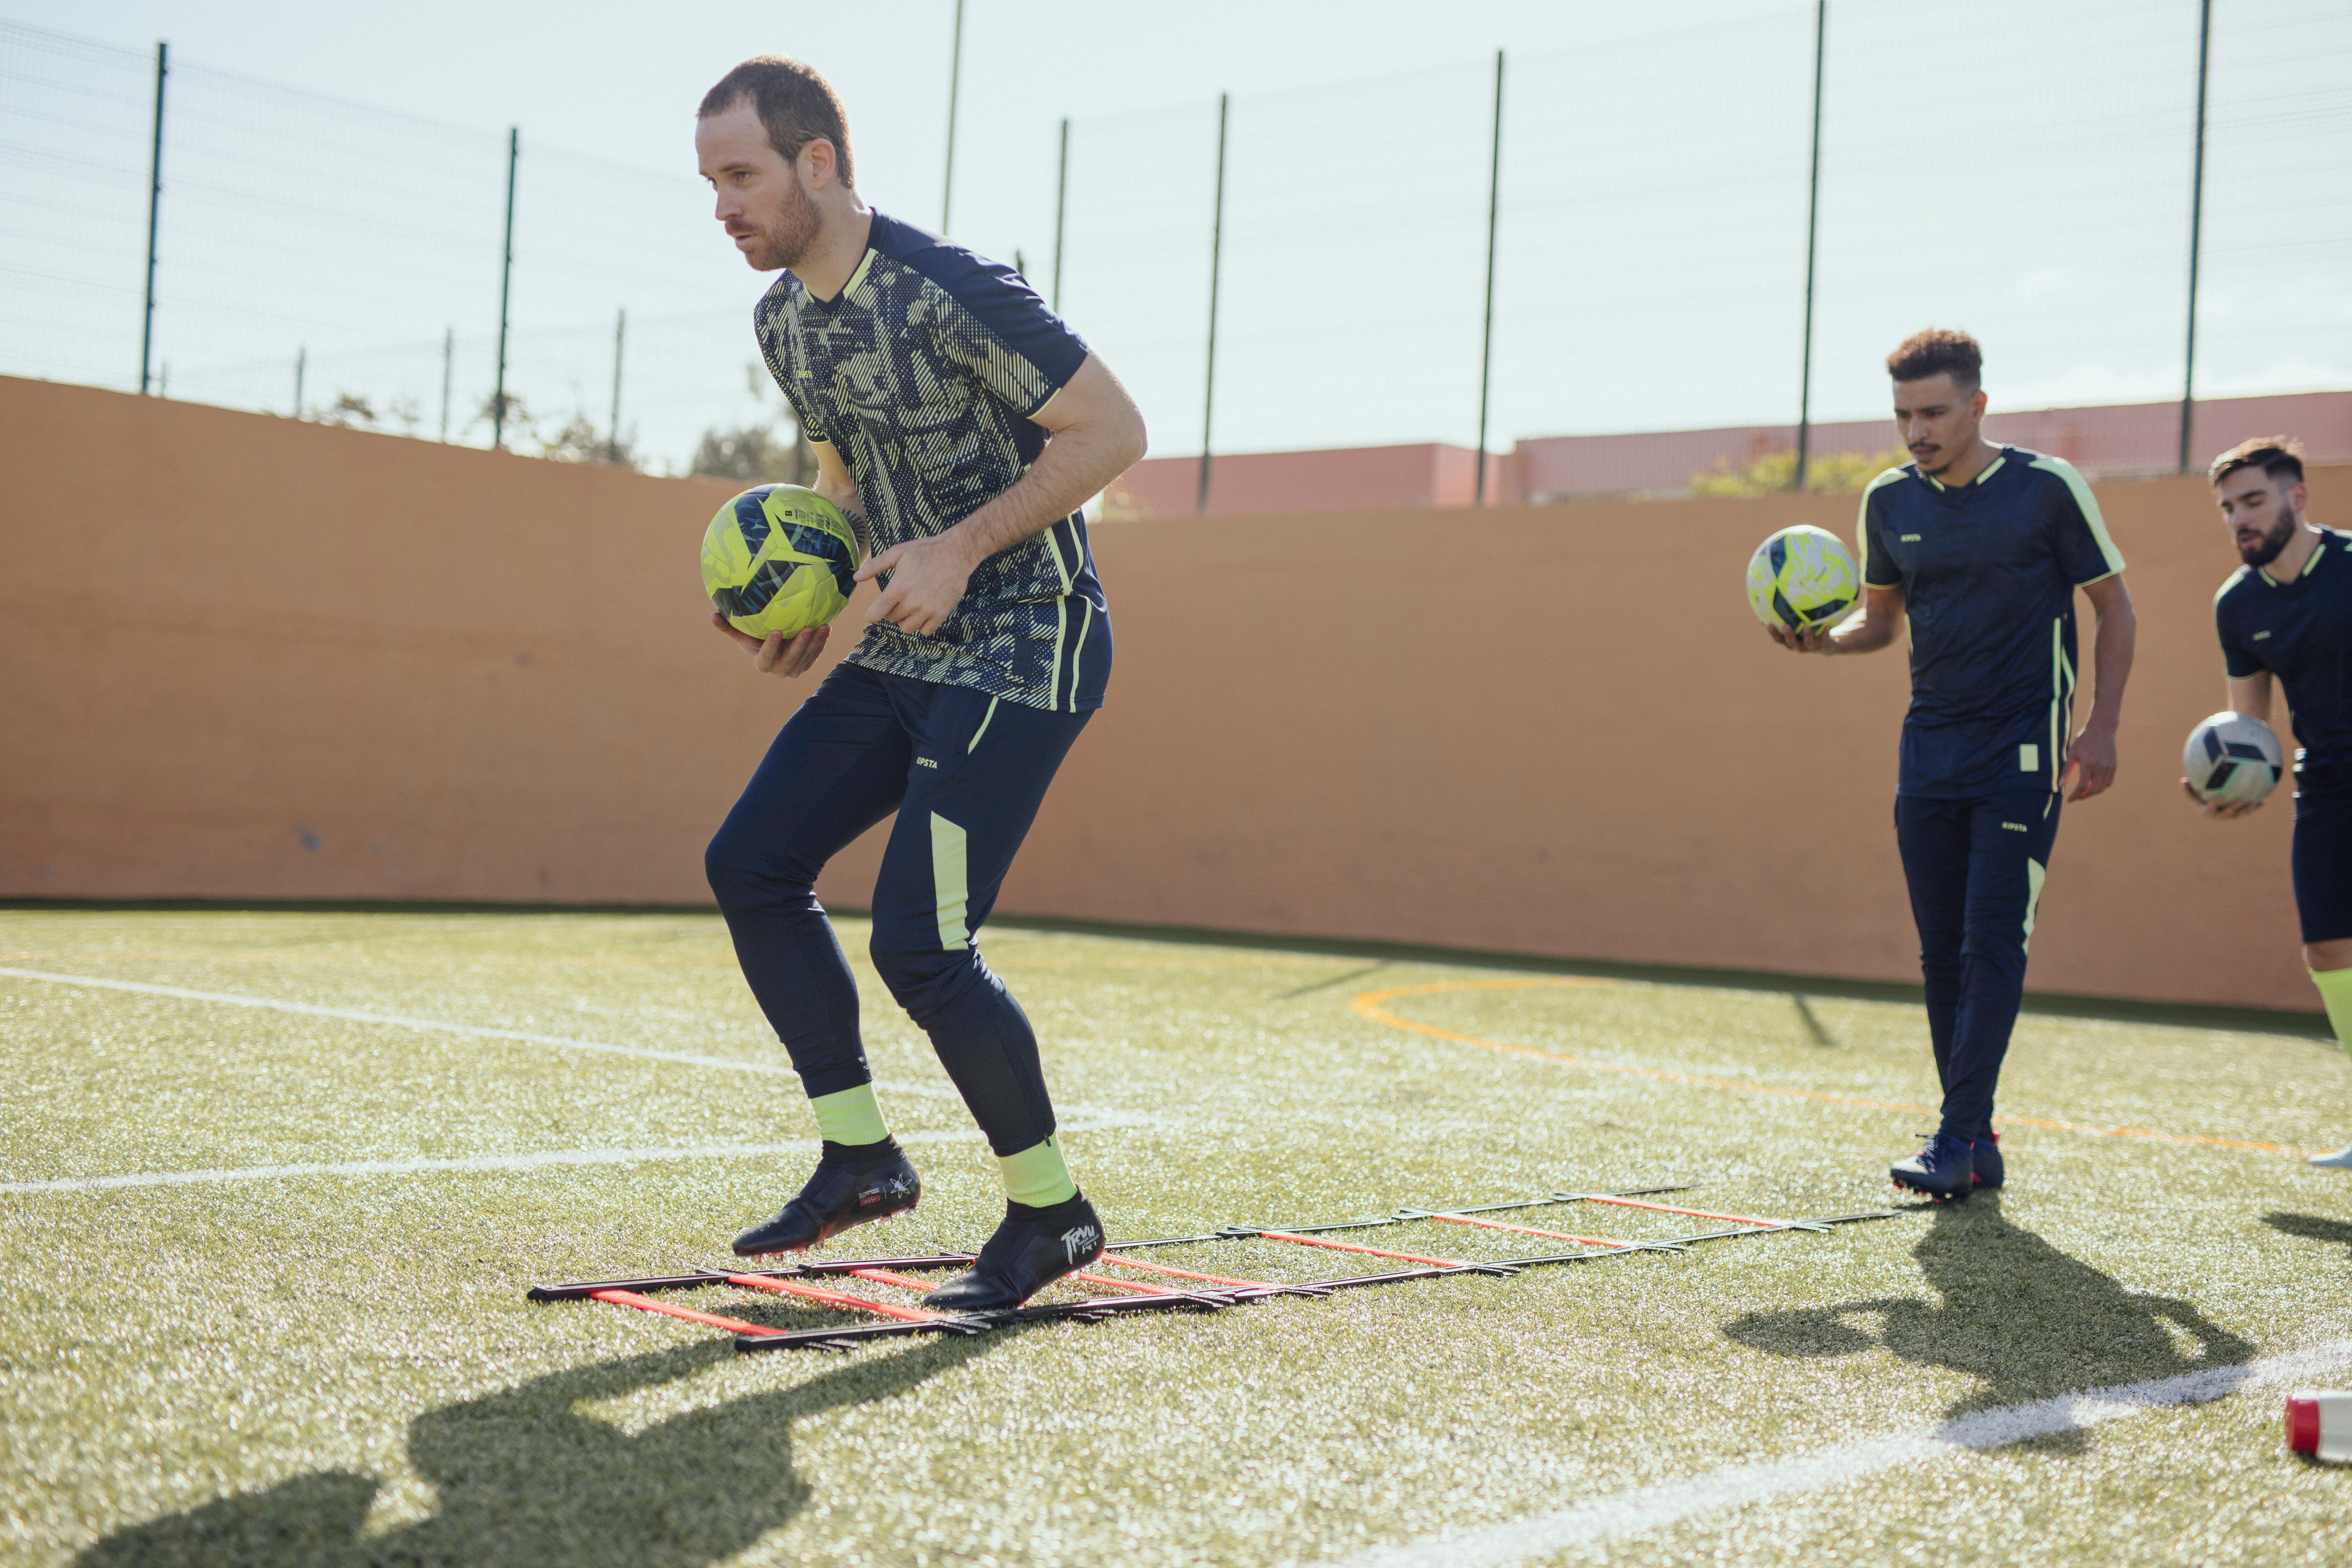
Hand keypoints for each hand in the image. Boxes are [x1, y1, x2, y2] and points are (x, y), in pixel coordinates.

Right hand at [710, 612, 827, 678]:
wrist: (772, 646)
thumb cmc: (754, 638)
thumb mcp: (741, 633)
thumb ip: (728, 627)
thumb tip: (712, 615)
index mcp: (762, 664)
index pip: (766, 659)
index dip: (771, 647)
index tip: (775, 631)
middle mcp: (779, 670)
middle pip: (791, 660)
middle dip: (800, 645)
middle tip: (807, 628)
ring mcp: (794, 669)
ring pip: (806, 658)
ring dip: (815, 643)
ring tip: (822, 626)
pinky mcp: (806, 664)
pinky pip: (815, 655)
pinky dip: (821, 643)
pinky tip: (827, 628)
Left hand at [857, 534, 973, 636]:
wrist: (956, 553)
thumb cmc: (925, 551)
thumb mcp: (897, 553)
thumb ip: (875, 565)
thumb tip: (856, 577)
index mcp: (898, 588)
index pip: (876, 613)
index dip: (871, 615)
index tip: (872, 613)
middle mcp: (912, 602)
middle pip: (892, 619)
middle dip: (891, 611)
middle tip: (899, 599)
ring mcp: (927, 610)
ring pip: (907, 628)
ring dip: (905, 620)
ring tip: (910, 607)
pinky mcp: (941, 613)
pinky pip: (926, 631)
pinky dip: (923, 625)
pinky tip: (924, 612)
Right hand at [1766, 621, 1834, 653]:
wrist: (1826, 646)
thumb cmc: (1806, 632)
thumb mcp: (1796, 627)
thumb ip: (1784, 620)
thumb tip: (1769, 609)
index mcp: (1790, 642)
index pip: (1779, 639)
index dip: (1774, 634)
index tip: (1769, 625)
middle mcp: (1799, 646)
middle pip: (1792, 643)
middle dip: (1788, 635)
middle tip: (1785, 626)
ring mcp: (1811, 647)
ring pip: (1808, 643)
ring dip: (1807, 635)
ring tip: (1806, 626)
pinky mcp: (1823, 645)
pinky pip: (1824, 639)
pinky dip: (1825, 632)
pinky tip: (1828, 625)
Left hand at [2062, 723, 2117, 800]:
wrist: (2101, 729)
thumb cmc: (2083, 741)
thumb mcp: (2072, 754)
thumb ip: (2067, 771)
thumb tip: (2060, 786)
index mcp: (2088, 764)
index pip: (2082, 787)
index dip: (2075, 795)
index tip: (2070, 800)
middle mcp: (2100, 767)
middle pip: (2093, 790)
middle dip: (2083, 796)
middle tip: (2076, 796)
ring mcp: (2109, 767)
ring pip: (2101, 788)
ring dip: (2092, 793)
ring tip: (2083, 792)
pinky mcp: (2114, 766)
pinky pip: (2108, 782)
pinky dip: (2101, 787)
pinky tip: (2093, 785)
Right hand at [2180, 777, 2262, 817]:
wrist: (2209, 812)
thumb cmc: (2199, 800)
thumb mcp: (2192, 796)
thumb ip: (2188, 790)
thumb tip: (2182, 779)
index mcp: (2208, 811)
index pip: (2211, 808)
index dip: (2216, 804)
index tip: (2221, 797)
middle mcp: (2219, 816)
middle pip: (2227, 813)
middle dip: (2234, 808)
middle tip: (2241, 801)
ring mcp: (2229, 816)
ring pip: (2239, 814)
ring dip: (2248, 810)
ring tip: (2255, 804)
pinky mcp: (2237, 815)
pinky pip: (2246, 812)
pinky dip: (2254, 808)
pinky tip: (2262, 802)